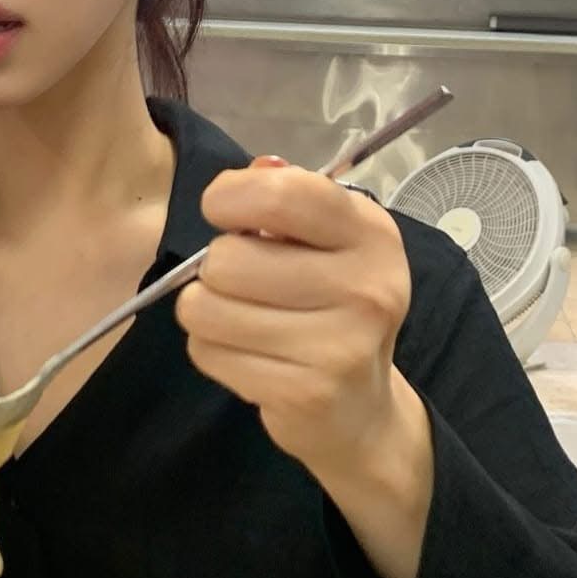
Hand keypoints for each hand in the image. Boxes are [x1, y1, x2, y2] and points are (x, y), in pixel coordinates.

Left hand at [175, 158, 414, 483]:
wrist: (361, 407)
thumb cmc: (331, 303)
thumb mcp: (325, 239)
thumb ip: (286, 195)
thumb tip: (257, 170)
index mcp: (371, 233)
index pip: (278, 195)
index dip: (228, 197)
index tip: (224, 212)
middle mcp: (366, 287)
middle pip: (225, 258)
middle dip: (215, 268)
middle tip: (243, 283)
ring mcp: (339, 345)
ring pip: (205, 307)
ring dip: (206, 311)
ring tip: (241, 319)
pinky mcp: (305, 393)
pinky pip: (207, 352)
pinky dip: (213, 351)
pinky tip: (249, 355)